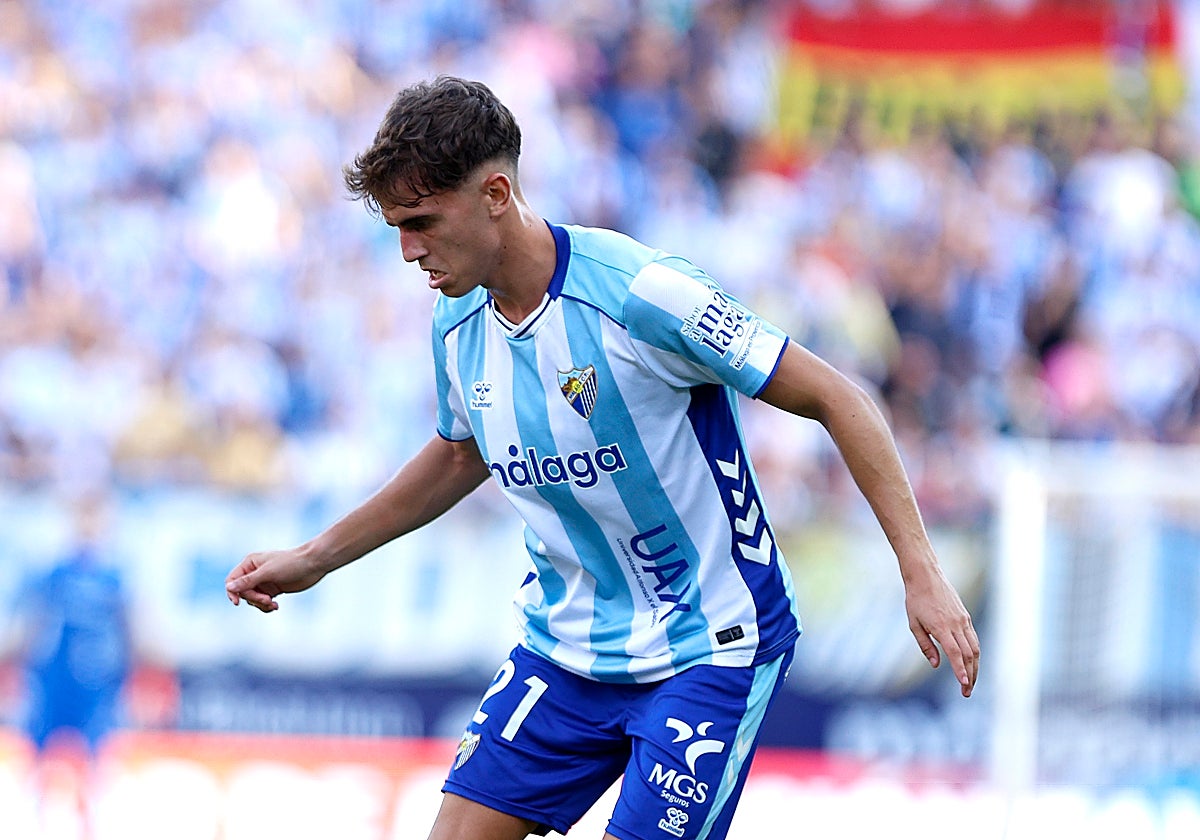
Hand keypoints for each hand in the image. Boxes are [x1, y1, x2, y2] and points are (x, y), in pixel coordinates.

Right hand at [225, 547, 326, 612]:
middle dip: (253, 598)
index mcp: (250, 563)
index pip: (232, 580)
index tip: (237, 602)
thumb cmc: (290, 563)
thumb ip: (248, 581)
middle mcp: (255, 572)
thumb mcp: (267, 572)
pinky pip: (263, 602)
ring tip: (273, 604)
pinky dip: (267, 606)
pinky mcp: (273, 589)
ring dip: (261, 604)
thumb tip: (229, 588)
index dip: (232, 592)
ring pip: (252, 599)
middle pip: (243, 592)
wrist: (313, 564)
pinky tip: (276, 606)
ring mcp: (264, 582)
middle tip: (267, 600)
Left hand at [904, 564, 979, 697]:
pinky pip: (973, 639)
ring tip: (970, 682)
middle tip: (966, 692)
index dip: (960, 670)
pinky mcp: (965, 617)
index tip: (963, 684)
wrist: (926, 576)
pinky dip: (975, 654)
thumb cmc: (916, 600)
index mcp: (942, 627)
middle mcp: (956, 624)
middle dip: (969, 676)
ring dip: (975, 667)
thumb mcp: (914, 624)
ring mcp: (963, 620)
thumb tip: (936, 665)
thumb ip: (925, 645)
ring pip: (975, 648)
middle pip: (969, 655)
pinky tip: (972, 663)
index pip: (955, 653)